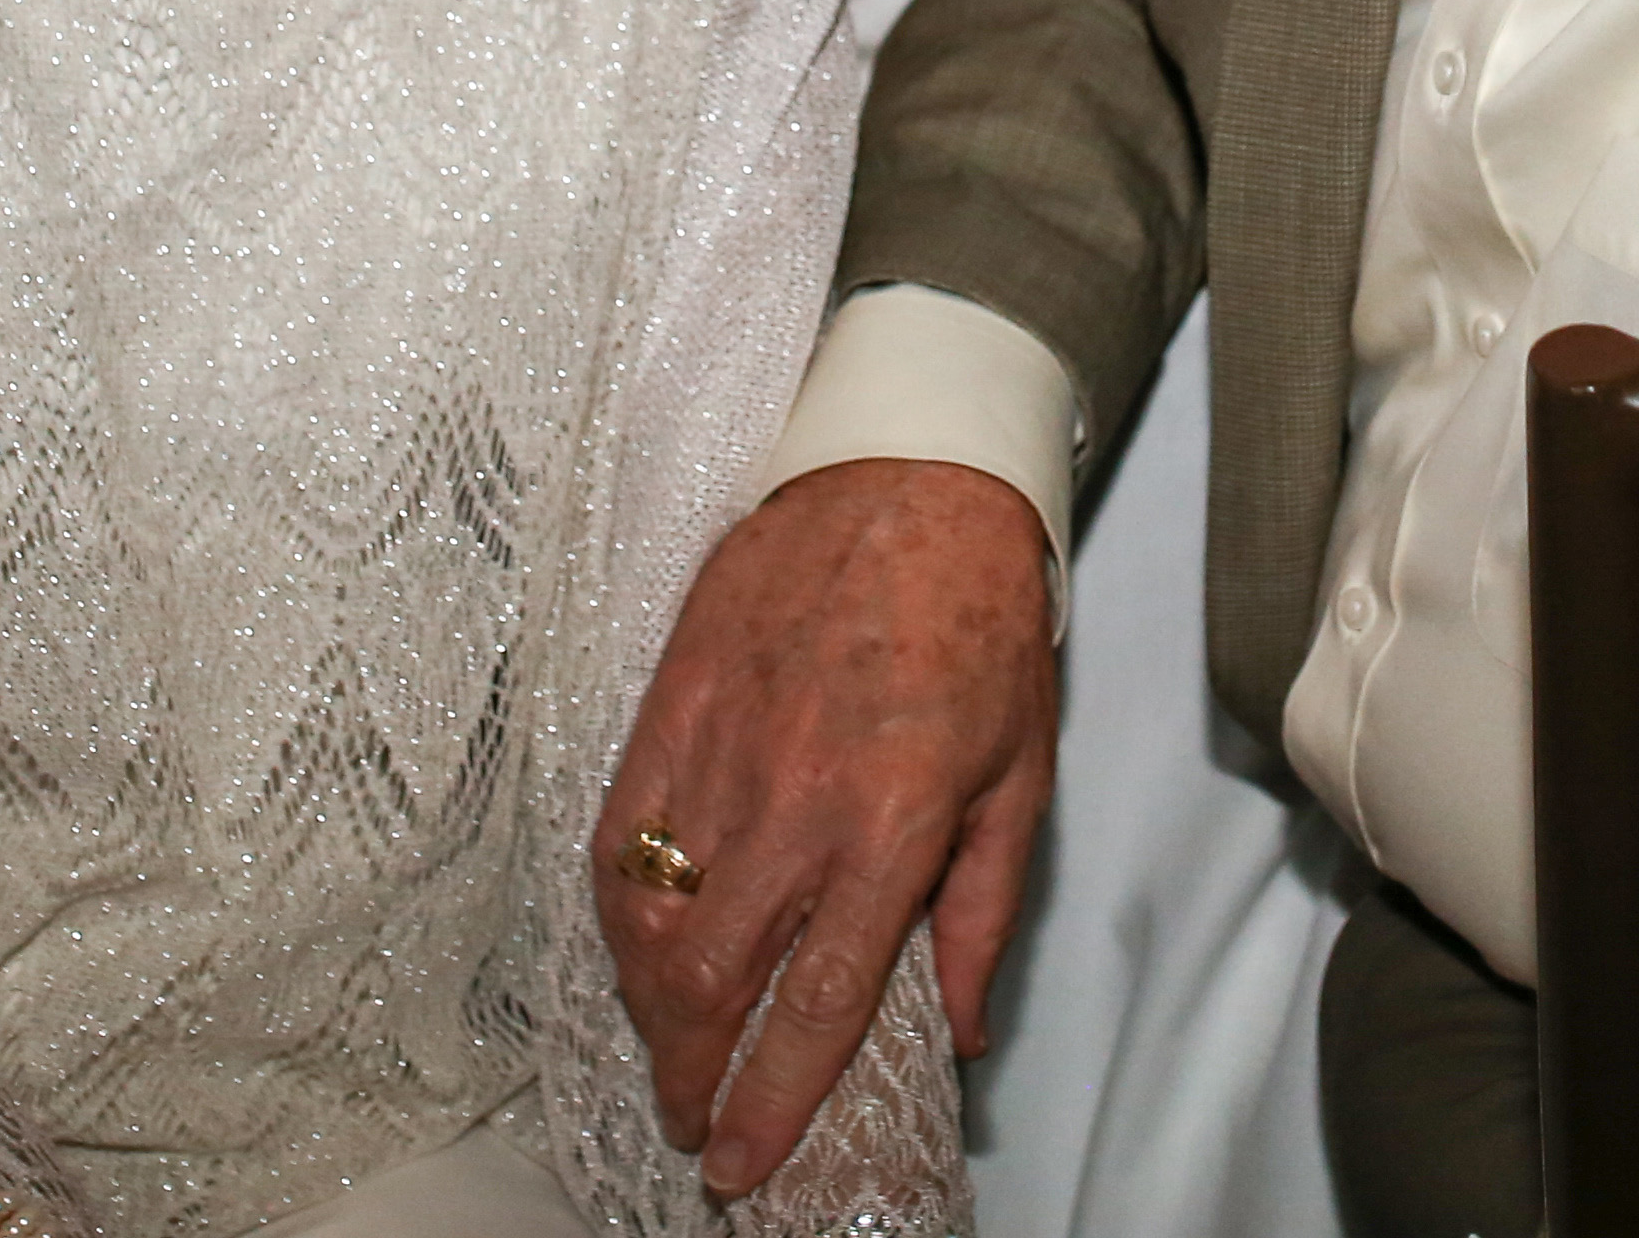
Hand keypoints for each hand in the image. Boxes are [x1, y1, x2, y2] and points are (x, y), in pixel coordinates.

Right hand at [597, 459, 1057, 1197]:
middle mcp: (796, 797)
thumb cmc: (980, 621)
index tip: (742, 1160)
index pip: (818, 1000)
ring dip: (648, 1003)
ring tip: (667, 1045)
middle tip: (694, 1120)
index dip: (773, 1098)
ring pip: (650, 915)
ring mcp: (723, 746)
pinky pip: (621, 833)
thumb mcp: (1020, 775)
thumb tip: (961, 1029)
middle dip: (691, 1071)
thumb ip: (984, 912)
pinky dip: (618, 908)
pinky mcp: (673, 700)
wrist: (912, 477)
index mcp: (891, 822)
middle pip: (710, 977)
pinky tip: (635, 943)